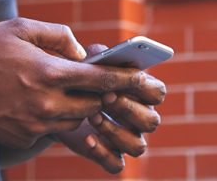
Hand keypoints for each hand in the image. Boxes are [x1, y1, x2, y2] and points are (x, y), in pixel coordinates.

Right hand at [0, 18, 160, 148]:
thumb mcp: (18, 27)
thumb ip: (56, 34)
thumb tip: (80, 52)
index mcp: (49, 72)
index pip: (101, 79)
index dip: (127, 80)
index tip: (145, 80)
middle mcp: (47, 102)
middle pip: (92, 106)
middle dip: (100, 96)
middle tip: (100, 86)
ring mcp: (35, 124)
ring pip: (74, 121)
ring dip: (77, 108)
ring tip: (63, 92)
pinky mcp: (23, 137)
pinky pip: (50, 130)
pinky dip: (53, 119)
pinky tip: (35, 104)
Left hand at [56, 44, 165, 172]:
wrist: (58, 104)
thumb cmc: (81, 79)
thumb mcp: (88, 64)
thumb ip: (98, 56)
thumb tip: (102, 53)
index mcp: (141, 93)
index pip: (158, 93)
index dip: (144, 88)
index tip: (123, 79)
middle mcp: (140, 119)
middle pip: (151, 121)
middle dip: (128, 108)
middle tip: (105, 96)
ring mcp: (127, 139)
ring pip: (137, 146)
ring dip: (116, 131)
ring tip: (93, 116)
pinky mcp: (110, 155)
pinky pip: (116, 164)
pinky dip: (103, 152)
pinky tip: (87, 138)